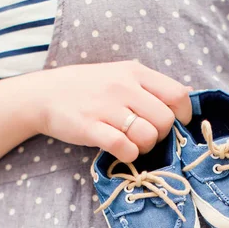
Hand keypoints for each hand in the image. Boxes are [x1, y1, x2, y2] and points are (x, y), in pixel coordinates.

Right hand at [32, 61, 191, 161]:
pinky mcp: (91, 127)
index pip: (177, 95)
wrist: (44, 94)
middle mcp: (123, 87)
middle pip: (165, 121)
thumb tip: (185, 97)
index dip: (182, 116)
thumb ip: (150, 87)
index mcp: (135, 72)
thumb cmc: (88, 88)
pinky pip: (125, 148)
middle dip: (161, 136)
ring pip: (148, 136)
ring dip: (144, 147)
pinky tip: (120, 151)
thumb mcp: (121, 75)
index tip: (174, 126)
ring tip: (131, 143)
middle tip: (145, 137)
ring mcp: (106, 107)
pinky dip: (128, 155)